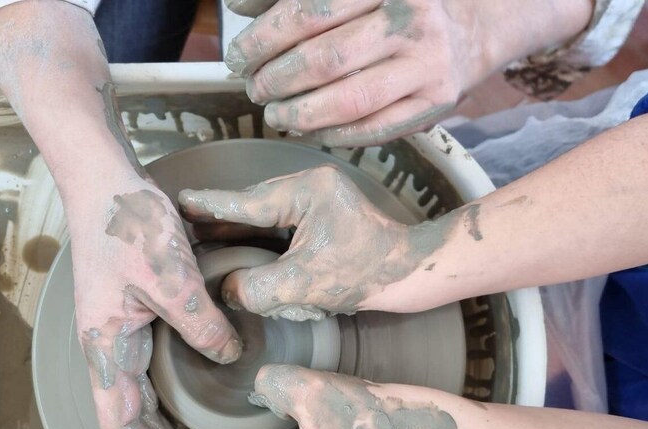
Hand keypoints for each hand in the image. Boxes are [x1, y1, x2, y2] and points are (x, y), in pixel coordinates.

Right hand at [70, 176, 242, 428]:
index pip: (121, 419)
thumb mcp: (173, 279)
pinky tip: (181, 397)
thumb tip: (231, 355)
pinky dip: (162, 392)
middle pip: (127, 414)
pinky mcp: (130, 311)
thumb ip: (203, 324)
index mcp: (106, 342)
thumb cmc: (129, 225)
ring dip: (158, 426)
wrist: (106, 181)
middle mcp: (107, 343)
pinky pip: (144, 366)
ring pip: (136, 393)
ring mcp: (116, 328)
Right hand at [178, 164, 456, 318]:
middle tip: (183, 225)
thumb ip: (258, 288)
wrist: (409, 272)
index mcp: (304, 192)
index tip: (179, 201)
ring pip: (262, 213)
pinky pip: (278, 221)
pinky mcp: (320, 211)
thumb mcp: (304, 286)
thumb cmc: (365, 274)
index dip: (209, 206)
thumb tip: (228, 290)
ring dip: (238, 227)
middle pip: (250, 205)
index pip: (245, 203)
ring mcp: (315, 196)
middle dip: (219, 218)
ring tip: (202, 234)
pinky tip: (239, 244)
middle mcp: (308, 185)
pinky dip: (258, 234)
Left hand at [224, 0, 592, 145]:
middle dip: (276, 80)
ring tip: (276, 114)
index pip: (308, 11)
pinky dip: (331, 135)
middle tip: (254, 89)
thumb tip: (241, 8)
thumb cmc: (395, 6)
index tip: (238, 57)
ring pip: (349, 102)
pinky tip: (308, 130)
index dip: (263, 39)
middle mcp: (410, 19)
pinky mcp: (435, 104)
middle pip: (324, 59)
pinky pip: (372, 130)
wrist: (472, 28)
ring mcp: (427, 64)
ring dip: (299, 115)